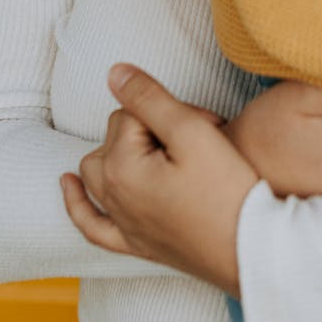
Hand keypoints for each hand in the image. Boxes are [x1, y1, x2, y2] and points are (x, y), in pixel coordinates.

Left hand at [61, 65, 257, 296]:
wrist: (251, 249)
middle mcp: (111, 196)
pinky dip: (78, 202)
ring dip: (118, 151)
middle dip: (151, 128)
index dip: (174, 110)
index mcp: (120, 167)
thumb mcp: (193, 131)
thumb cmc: (227, 189)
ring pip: (98, 170)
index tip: (207, 125)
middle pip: (116, 136)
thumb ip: (149, 97)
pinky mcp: (136, 243)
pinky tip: (71, 184)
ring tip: (156, 145)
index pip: (135, 112)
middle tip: (198, 139)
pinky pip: (92, 224)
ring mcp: (121, 223)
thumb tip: (113, 72)